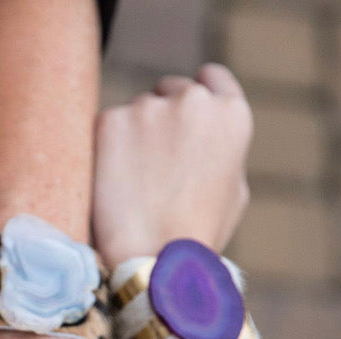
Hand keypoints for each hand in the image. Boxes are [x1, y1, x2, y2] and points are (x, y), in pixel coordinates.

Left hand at [92, 63, 252, 268]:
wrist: (155, 258)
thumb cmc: (198, 234)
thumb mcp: (235, 189)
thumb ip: (223, 148)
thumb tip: (209, 132)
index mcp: (231, 113)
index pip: (211, 78)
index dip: (194, 96)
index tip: (182, 113)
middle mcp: (193, 100)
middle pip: (169, 90)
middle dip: (161, 116)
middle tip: (151, 161)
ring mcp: (149, 106)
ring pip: (136, 109)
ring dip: (132, 133)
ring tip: (134, 183)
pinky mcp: (111, 120)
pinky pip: (106, 127)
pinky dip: (105, 148)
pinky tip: (113, 183)